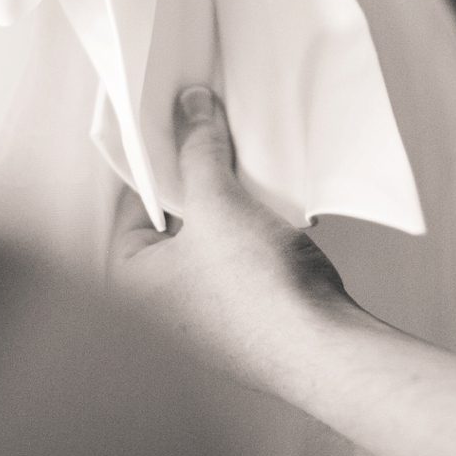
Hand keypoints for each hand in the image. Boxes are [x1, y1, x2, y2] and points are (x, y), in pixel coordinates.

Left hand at [110, 87, 356, 389]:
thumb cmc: (255, 290)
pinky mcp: (244, 318)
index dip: (159, 165)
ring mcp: (204, 315)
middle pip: (173, 222)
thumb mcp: (217, 202)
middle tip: (217, 143)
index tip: (181, 131)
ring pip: (210, 241)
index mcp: (132, 283)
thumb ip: (199, 150)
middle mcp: (161, 305)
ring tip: (249, 176)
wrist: (322, 347)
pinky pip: (239, 262)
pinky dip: (252, 235)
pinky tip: (273, 213)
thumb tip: (190, 108)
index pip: (132, 206)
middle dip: (198, 183)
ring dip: (230, 208)